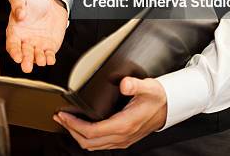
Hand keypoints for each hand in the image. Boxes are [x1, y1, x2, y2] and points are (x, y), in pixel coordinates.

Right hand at [6, 0, 67, 72]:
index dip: (14, 52)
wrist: (51, 1)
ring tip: (40, 60)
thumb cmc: (33, 0)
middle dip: (25, 61)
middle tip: (26, 66)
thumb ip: (17, 3)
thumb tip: (19, 14)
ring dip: (38, 60)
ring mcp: (37, 44)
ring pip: (36, 56)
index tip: (17, 56)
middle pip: (24, 54)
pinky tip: (50, 59)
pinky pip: (49, 54)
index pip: (12, 45)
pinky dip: (49, 58)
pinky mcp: (49, 46)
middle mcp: (25, 40)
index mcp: (15, 31)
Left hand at [53, 77, 167, 150]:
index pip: (92, 131)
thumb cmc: (157, 97)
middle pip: (88, 141)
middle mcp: (121, 136)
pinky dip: (87, 137)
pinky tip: (82, 127)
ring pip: (93, 145)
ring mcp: (122, 140)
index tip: (64, 115)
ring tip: (67, 121)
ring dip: (77, 135)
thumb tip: (124, 84)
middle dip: (71, 130)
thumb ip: (135, 85)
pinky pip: (100, 144)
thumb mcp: (148, 87)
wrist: (169, 108)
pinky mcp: (123, 139)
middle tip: (60, 117)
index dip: (74, 125)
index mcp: (124, 125)